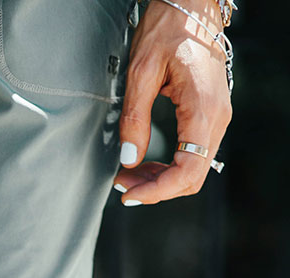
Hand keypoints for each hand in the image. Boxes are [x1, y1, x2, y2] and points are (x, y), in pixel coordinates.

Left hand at [113, 0, 231, 204]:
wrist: (192, 3)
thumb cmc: (170, 26)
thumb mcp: (142, 71)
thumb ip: (135, 118)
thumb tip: (129, 158)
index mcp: (204, 109)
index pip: (187, 170)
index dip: (158, 191)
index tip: (131, 193)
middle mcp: (217, 117)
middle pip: (192, 177)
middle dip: (156, 189)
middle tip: (124, 185)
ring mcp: (217, 117)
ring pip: (193, 169)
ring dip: (162, 179)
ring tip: (130, 176)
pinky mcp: (210, 114)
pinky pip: (193, 153)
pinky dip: (170, 166)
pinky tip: (147, 162)